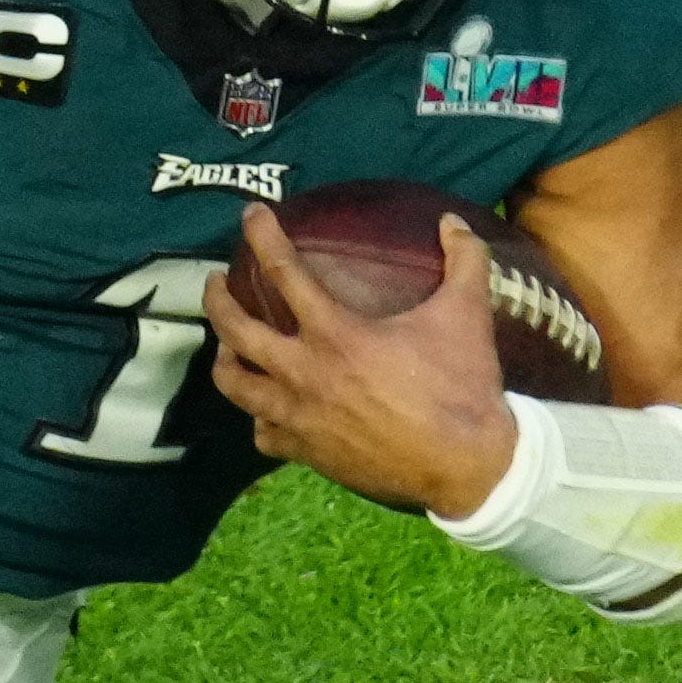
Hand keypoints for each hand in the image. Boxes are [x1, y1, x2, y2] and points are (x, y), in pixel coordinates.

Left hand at [200, 205, 524, 517]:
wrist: (466, 466)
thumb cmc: (464, 386)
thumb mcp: (467, 314)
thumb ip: (464, 259)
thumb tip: (454, 220)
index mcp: (336, 334)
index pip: (283, 272)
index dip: (262, 236)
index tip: (251, 215)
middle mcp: (304, 374)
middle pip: (235, 329)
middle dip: (215, 299)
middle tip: (214, 282)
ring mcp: (299, 417)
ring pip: (234, 385)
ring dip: (225, 358)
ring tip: (228, 345)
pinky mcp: (306, 453)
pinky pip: (262, 433)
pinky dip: (259, 416)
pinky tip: (266, 408)